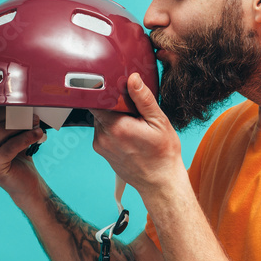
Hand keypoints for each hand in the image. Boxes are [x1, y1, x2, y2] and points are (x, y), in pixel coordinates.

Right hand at [0, 92, 45, 196]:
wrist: (24, 183)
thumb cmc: (14, 153)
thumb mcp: (2, 131)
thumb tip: (8, 92)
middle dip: (9, 109)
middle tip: (28, 108)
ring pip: (0, 130)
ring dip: (22, 124)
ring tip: (36, 122)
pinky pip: (11, 144)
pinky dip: (27, 137)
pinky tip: (37, 134)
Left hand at [88, 73, 182, 193]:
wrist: (160, 182)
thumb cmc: (163, 154)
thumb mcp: (159, 121)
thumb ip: (143, 98)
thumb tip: (133, 79)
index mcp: (116, 126)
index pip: (97, 99)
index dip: (105, 91)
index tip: (115, 88)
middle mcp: (103, 137)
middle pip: (99, 109)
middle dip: (113, 105)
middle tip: (132, 109)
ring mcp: (101, 145)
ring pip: (100, 120)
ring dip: (112, 117)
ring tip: (132, 123)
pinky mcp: (102, 152)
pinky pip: (102, 132)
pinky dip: (112, 129)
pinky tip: (129, 134)